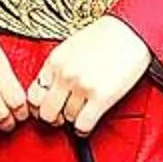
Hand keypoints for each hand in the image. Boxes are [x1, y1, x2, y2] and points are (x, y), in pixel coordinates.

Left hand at [29, 16, 151, 134]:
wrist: (130, 32)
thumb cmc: (104, 37)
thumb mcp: (70, 47)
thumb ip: (57, 67)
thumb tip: (47, 89)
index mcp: (55, 61)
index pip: (32, 95)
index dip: (38, 106)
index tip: (46, 108)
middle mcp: (65, 74)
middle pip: (45, 112)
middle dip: (53, 118)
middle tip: (61, 116)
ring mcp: (82, 86)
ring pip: (66, 119)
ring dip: (73, 119)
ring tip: (81, 112)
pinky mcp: (101, 97)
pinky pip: (83, 125)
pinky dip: (83, 130)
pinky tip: (86, 124)